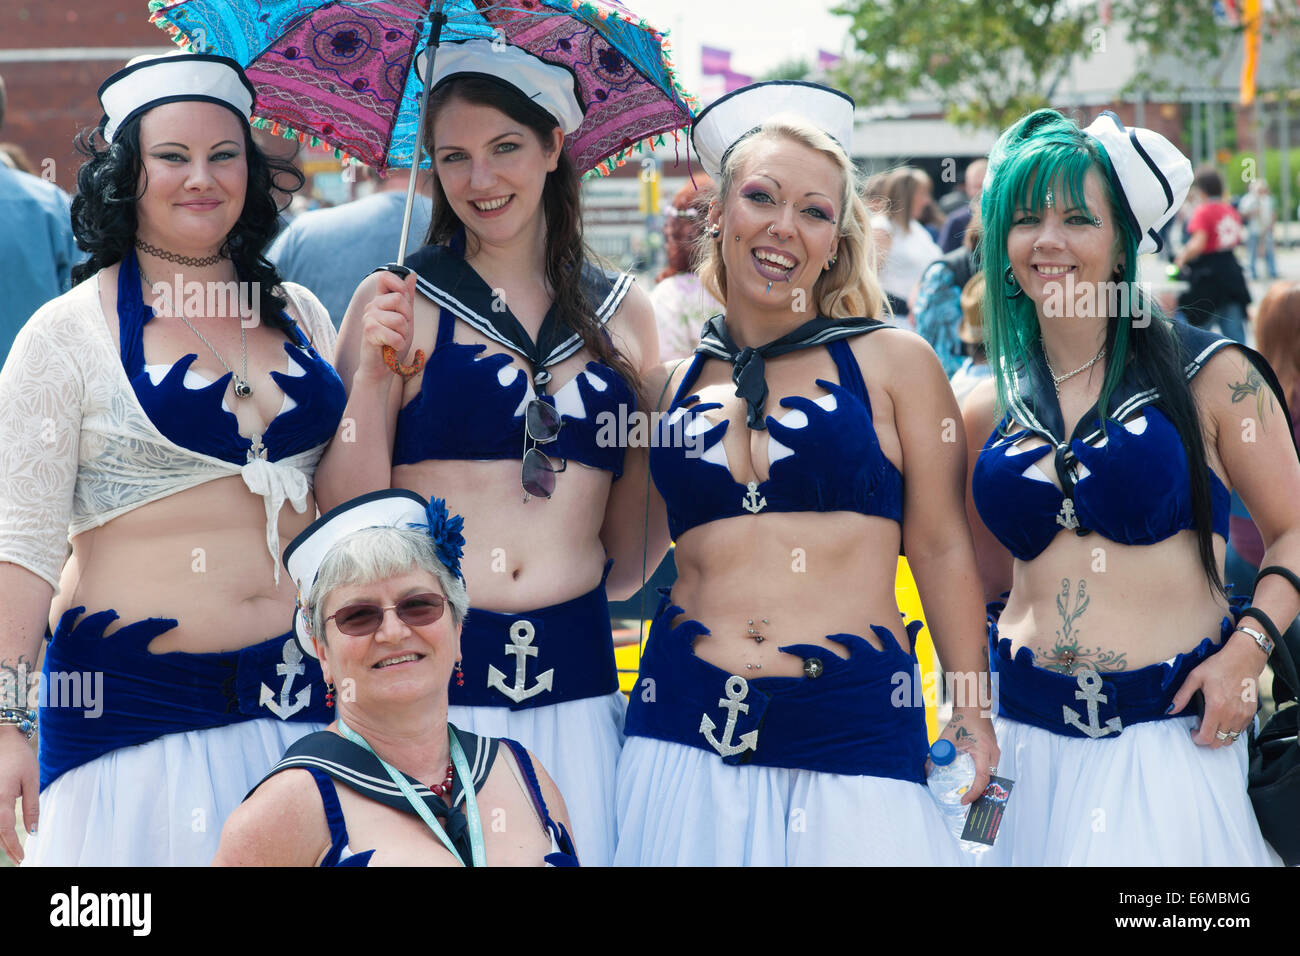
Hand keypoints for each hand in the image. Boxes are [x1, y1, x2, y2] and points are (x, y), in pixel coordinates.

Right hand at [0, 726, 37, 863]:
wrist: (4, 739)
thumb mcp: (32, 781)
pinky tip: (4, 832)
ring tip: (12, 849)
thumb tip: (33, 831)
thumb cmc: (20, 758)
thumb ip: (32, 807)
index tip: (22, 857)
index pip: (6, 830)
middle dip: (6, 846)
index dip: (13, 846)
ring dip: (0, 837)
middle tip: (18, 858)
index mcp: (1, 798)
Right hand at [355, 269, 417, 384]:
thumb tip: (412, 274)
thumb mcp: (406, 318)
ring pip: (399, 319)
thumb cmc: (393, 342)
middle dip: (407, 318)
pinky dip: (398, 344)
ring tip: (395, 340)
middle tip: (400, 330)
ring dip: (403, 335)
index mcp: (380, 300)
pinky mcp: (369, 332)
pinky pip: (394, 335)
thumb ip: (407, 298)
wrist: (382, 366)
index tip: (404, 302)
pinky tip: (391, 347)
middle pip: (399, 299)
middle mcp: (372, 306)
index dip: (399, 285)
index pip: (386, 277)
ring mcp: (368, 318)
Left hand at [934, 707, 999, 805]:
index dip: (974, 792)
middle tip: (966, 805)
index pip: (982, 777)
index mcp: (983, 750)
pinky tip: (971, 782)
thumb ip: (937, 753)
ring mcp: (995, 753)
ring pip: (991, 776)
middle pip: (989, 780)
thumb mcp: (946, 738)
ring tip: (969, 798)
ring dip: (981, 787)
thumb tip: (927, 770)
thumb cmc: (961, 721)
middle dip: (979, 795)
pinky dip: (982, 778)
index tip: (963, 801)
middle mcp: (993, 754)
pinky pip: (990, 769)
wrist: (974, 708)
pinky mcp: (993, 752)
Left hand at [1169, 630, 1266, 748]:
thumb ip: (1182, 696)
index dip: (1197, 739)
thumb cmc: (1219, 666)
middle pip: (1219, 742)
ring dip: (1220, 735)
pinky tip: (1224, 718)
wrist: (1243, 659)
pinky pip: (1241, 731)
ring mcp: (1243, 715)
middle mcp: (1232, 715)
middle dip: (1207, 739)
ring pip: (1231, 739)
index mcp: (1216, 707)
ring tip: (1213, 722)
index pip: (1207, 737)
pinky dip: (1231, 730)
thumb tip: (1170, 710)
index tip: (1193, 732)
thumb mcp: (1195, 677)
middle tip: (1201, 727)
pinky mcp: (1251, 713)